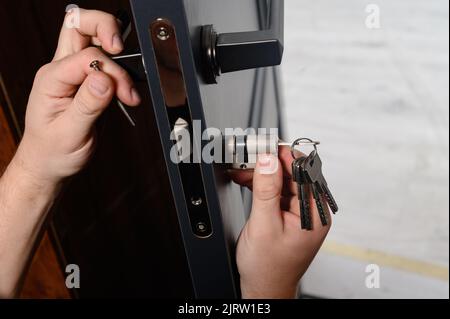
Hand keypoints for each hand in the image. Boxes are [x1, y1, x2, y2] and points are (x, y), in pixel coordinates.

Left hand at [12, 9, 140, 186]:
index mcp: (52, 79)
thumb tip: (104, 78)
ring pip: (94, 38)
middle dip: (106, 28)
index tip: (125, 93)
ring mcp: (75, 74)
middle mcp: (62, 70)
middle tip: (122, 49)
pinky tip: (127, 94)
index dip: (111, 70)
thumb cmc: (53, 151)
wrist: (50, 163)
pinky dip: (122, 73)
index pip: (87, 56)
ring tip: (128, 89)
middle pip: (80, 25)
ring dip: (118, 55)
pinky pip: (107, 63)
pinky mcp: (88, 82)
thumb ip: (87, 104)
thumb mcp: (70, 133)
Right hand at [230, 147, 331, 298]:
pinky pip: (275, 191)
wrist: (263, 287)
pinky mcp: (287, 214)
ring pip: (282, 180)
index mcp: (315, 215)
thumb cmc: (268, 267)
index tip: (267, 145)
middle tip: (249, 155)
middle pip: (294, 174)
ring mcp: (299, 212)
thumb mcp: (264, 225)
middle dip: (270, 163)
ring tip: (242, 169)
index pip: (305, 173)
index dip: (286, 156)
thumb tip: (267, 160)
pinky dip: (261, 184)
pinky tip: (247, 179)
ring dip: (262, 173)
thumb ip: (266, 191)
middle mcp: (311, 211)